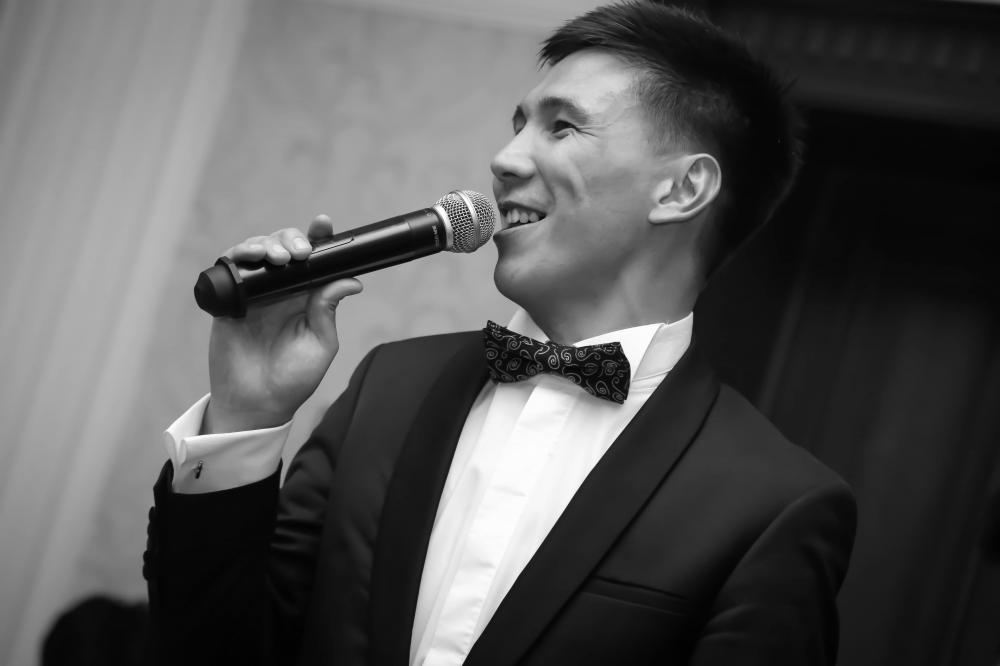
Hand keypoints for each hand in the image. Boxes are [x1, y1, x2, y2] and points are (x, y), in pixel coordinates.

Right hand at [203, 215, 362, 433]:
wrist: (256, 403)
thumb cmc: (293, 379)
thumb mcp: (320, 344)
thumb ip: (328, 310)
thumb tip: (351, 281)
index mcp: (307, 297)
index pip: (315, 260)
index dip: (318, 238)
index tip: (324, 224)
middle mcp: (281, 291)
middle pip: (284, 247)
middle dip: (291, 238)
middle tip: (300, 252)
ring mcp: (254, 293)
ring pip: (257, 251)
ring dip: (267, 244)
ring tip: (279, 258)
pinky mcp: (230, 300)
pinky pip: (231, 269)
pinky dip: (239, 256)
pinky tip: (249, 257)